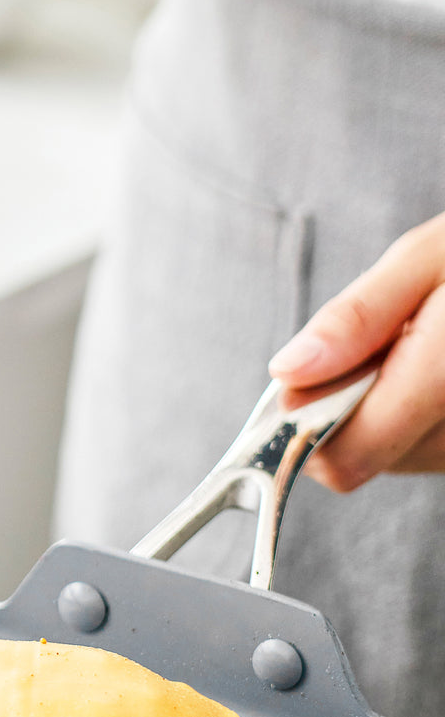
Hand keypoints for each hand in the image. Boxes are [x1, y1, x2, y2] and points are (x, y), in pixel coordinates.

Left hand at [269, 211, 444, 490]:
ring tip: (424, 348)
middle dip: (349, 405)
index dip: (306, 423)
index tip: (301, 377)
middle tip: (382, 344)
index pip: (349, 454)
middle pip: (365, 458)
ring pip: (395, 458)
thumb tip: (288, 373)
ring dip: (385, 410)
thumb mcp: (427, 258)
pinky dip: (415, 414)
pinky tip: (439, 370)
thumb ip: (356, 319)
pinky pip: (427, 449)